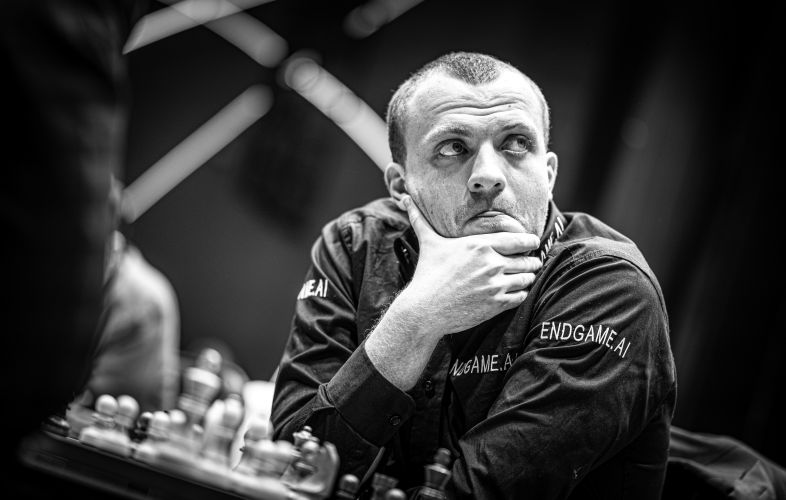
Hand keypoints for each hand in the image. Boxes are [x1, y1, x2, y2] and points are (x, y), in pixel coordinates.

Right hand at [396, 195, 541, 336]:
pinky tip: (514, 293)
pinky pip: (520, 297)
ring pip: (526, 279)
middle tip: (532, 262)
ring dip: (527, 278)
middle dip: (531, 261)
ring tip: (524, 277)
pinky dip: (520, 294)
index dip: (529, 241)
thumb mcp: (429, 243)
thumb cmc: (427, 274)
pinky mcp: (496, 304)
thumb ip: (421, 220)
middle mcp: (491, 263)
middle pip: (526, 260)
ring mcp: (495, 285)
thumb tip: (404, 199)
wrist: (425, 309)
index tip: (532, 242)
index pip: (518, 240)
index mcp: (480, 245)